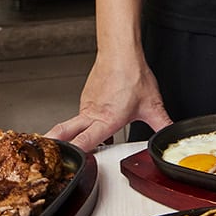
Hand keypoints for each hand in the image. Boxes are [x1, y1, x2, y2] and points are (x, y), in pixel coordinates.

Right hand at [45, 53, 171, 152]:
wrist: (121, 52)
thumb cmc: (132, 75)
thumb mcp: (152, 105)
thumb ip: (162, 124)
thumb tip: (169, 134)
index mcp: (106, 120)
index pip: (85, 141)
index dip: (75, 153)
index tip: (67, 163)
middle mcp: (92, 113)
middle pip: (65, 131)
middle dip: (55, 142)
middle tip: (46, 153)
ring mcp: (87, 103)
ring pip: (76, 122)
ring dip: (74, 132)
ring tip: (74, 143)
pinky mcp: (87, 95)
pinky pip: (84, 111)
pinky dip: (86, 119)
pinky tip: (97, 118)